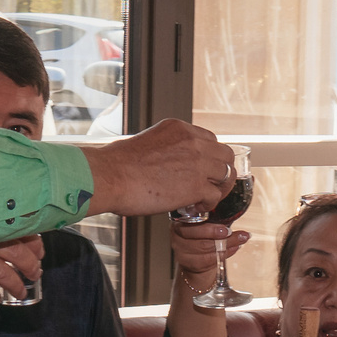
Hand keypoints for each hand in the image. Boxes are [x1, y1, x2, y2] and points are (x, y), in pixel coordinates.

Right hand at [83, 120, 228, 216]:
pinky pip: (215, 195)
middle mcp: (192, 141)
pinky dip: (209, 204)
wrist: (110, 176)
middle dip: (221, 171)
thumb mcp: (147, 142)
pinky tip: (196, 208)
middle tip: (212, 185)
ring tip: (205, 199)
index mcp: (179, 128)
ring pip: (226, 174)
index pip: (209, 140)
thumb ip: (165, 149)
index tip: (203, 170)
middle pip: (224, 155)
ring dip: (218, 188)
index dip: (209, 158)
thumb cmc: (118, 165)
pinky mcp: (196, 185)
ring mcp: (197, 162)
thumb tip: (167, 163)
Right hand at [170, 218, 247, 291]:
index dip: (211, 228)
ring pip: (205, 248)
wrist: (198, 262)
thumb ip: (218, 221)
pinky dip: (222, 255)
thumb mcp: (209, 226)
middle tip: (234, 236)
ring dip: (225, 246)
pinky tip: (231, 250)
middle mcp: (177, 234)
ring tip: (238, 242)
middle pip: (199, 237)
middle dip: (221, 237)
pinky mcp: (187, 262)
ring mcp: (180, 250)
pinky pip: (206, 259)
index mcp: (181, 220)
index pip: (194, 223)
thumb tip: (237, 220)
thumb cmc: (203, 239)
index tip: (226, 230)